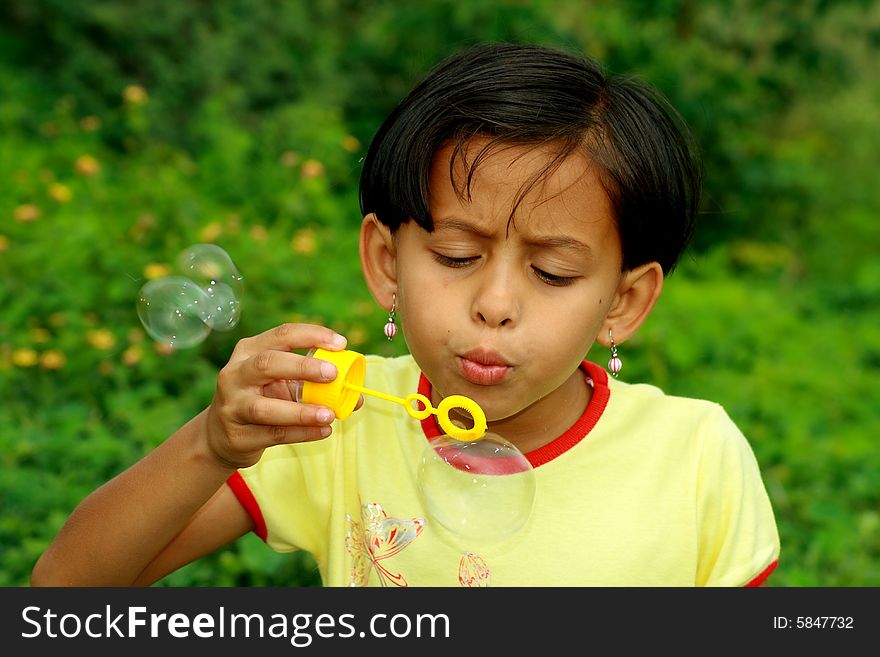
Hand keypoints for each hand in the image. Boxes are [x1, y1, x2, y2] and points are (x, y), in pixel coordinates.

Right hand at [205, 323, 349, 468]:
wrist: (221, 436)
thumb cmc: (262, 399)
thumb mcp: (283, 384)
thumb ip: (316, 384)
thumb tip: (357, 395)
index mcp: (249, 351)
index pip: (281, 334)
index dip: (312, 335)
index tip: (341, 344)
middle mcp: (235, 374)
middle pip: (267, 364)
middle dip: (302, 367)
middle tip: (333, 373)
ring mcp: (232, 406)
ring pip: (265, 408)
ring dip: (301, 411)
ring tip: (330, 414)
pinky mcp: (237, 435)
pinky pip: (273, 434)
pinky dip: (301, 433)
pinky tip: (323, 431)